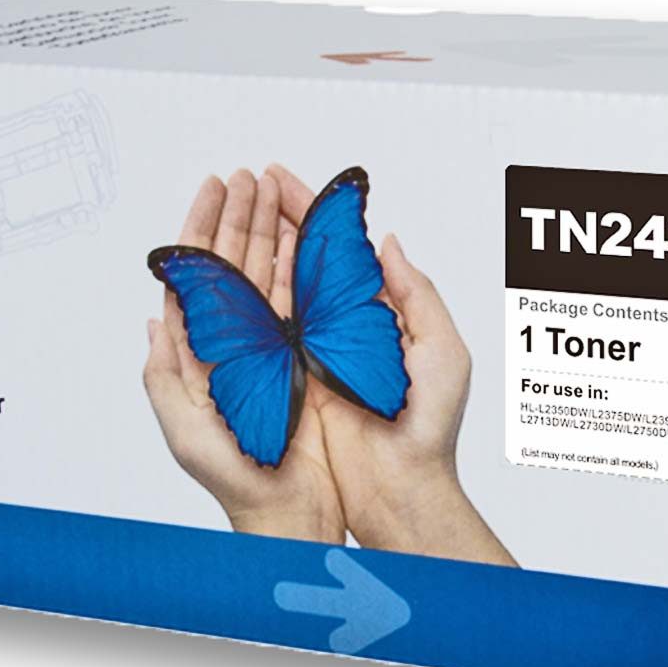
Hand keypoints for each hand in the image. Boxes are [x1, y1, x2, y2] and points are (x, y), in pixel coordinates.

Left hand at [143, 170, 344, 543]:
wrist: (288, 507)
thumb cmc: (234, 478)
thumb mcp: (183, 430)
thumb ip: (163, 375)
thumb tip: (155, 318)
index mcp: (201, 354)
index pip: (199, 277)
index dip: (203, 230)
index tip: (213, 189)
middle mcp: (235, 345)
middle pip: (235, 266)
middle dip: (240, 217)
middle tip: (249, 176)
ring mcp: (270, 349)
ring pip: (268, 275)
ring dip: (271, 231)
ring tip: (276, 189)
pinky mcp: (305, 359)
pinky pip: (301, 302)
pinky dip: (301, 265)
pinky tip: (304, 236)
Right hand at [268, 164, 513, 565]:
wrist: (400, 488)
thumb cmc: (430, 427)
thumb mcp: (442, 350)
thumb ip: (416, 293)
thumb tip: (386, 241)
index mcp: (376, 315)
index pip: (339, 252)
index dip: (312, 213)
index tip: (284, 179)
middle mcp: (339, 330)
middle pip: (300, 262)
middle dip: (274, 219)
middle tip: (248, 182)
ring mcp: (310, 354)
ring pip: (277, 290)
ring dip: (255, 249)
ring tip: (233, 208)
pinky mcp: (288, 381)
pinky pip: (262, 334)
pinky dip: (244, 301)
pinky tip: (224, 268)